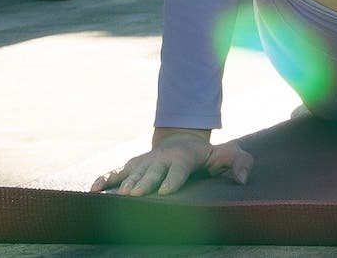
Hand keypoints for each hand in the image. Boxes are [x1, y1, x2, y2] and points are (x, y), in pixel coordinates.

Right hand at [90, 131, 252, 197]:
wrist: (183, 140)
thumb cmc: (206, 155)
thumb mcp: (227, 154)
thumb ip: (239, 163)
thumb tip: (243, 179)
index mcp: (184, 158)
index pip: (179, 170)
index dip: (172, 180)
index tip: (165, 191)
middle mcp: (162, 159)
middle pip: (152, 172)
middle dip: (145, 183)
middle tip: (135, 195)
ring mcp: (146, 161)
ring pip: (133, 173)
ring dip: (126, 184)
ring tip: (119, 197)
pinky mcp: (133, 166)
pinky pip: (116, 172)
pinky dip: (104, 180)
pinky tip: (93, 191)